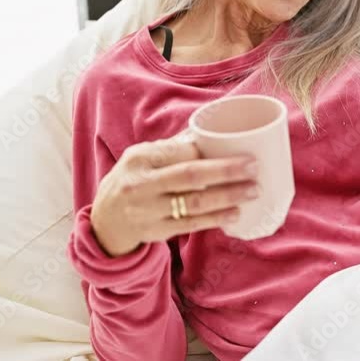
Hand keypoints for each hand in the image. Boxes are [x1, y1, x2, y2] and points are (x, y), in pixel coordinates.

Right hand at [89, 131, 260, 256]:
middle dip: (226, 171)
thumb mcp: (142, 157)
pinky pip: (191, 224)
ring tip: (252, 191)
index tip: (241, 150)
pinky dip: (215, 219)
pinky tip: (235, 213)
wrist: (104, 220)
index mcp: (140, 158)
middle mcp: (141, 183)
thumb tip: (210, 129)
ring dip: (227, 197)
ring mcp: (147, 210)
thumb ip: (173, 147)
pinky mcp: (155, 231)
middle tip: (254, 168)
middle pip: (190, 175)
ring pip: (194, 202)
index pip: (180, 151)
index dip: (211, 152)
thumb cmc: (132, 180)